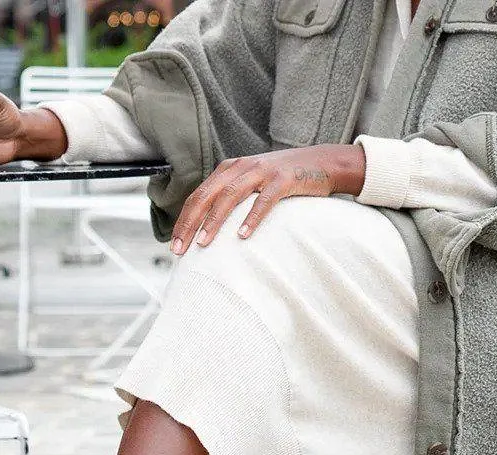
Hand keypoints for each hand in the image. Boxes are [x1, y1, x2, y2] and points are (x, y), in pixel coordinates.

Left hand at [171, 144, 366, 254]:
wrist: (321, 162)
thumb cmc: (284, 180)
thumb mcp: (252, 183)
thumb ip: (232, 197)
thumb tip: (210, 227)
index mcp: (229, 169)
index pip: (198, 196)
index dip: (184, 220)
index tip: (174, 246)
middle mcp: (241, 167)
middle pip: (207, 196)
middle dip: (190, 223)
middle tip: (180, 249)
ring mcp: (262, 172)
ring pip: (230, 196)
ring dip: (214, 221)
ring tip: (204, 244)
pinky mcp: (283, 179)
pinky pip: (264, 200)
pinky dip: (252, 217)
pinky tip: (242, 235)